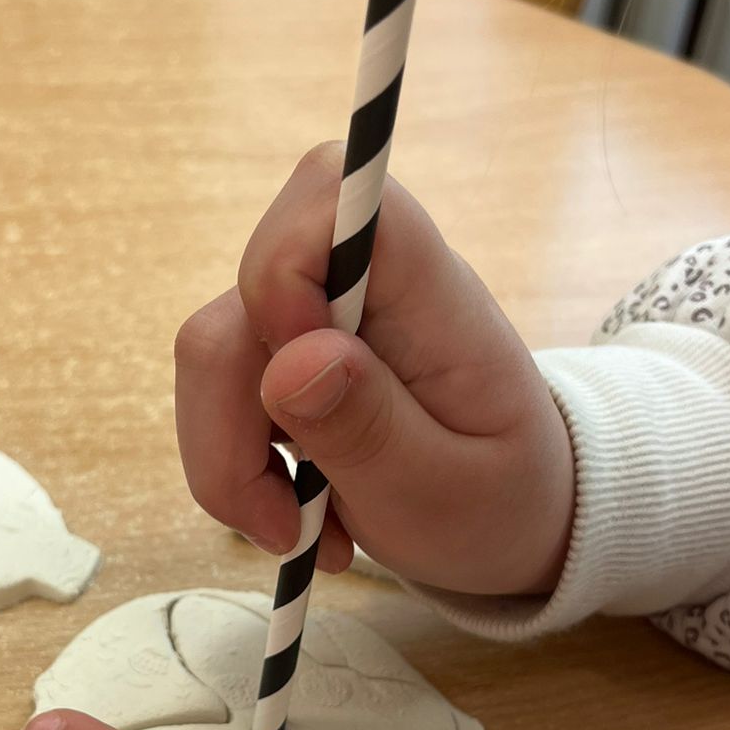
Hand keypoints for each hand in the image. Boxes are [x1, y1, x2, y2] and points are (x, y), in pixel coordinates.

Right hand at [175, 142, 575, 594]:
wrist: (514, 522)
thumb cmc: (498, 502)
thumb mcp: (446, 497)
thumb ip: (370, 429)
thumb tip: (292, 359)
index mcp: (430, 297)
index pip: (328, 198)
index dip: (279, 275)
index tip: (294, 390)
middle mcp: (367, 288)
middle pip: (245, 296)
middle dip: (233, 422)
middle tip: (285, 525)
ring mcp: (321, 319)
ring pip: (215, 351)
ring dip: (232, 461)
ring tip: (300, 532)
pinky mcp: (290, 355)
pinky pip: (221, 390)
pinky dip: (238, 465)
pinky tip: (296, 514)